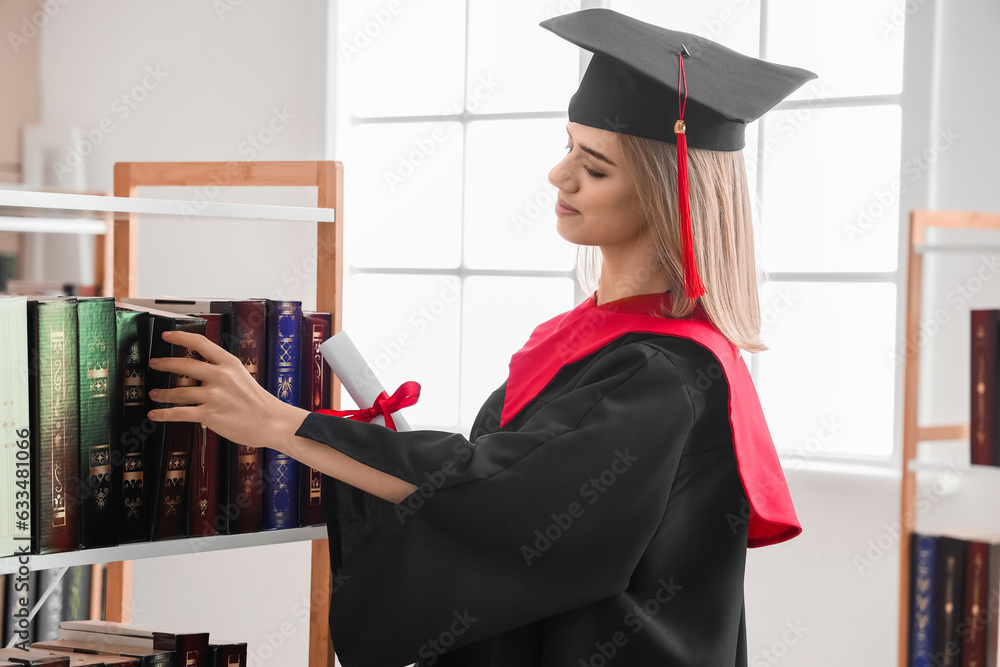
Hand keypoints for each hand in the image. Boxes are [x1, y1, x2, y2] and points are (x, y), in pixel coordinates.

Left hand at [146, 330, 306, 451]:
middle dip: (165, 363)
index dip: (180, 337)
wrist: (272, 421)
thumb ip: (222, 371)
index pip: (200, 343)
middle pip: (184, 365)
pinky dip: (164, 415)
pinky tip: (154, 415)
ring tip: (154, 394)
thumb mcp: (242, 376)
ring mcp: (214, 396)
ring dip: (162, 393)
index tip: (166, 335)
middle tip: (154, 363)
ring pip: (179, 392)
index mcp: (229, 363)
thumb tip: (199, 371)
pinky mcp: (209, 415)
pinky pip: (180, 413)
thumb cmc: (258, 401)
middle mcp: (220, 376)